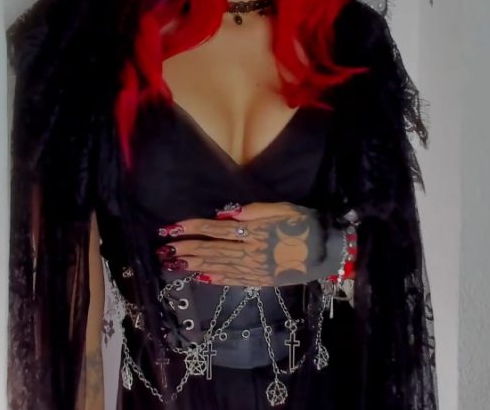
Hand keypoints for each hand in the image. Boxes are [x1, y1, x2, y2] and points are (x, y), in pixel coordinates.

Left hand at [154, 202, 336, 286]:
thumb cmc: (304, 224)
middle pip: (210, 250)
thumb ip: (253, 211)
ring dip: (193, 265)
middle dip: (185, 250)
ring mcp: (254, 269)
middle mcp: (249, 252)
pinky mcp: (260, 281)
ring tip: (173, 264)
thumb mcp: (281, 208)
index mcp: (252, 232)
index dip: (190, 228)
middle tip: (162, 251)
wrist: (327, 251)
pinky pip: (234, 280)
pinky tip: (201, 277)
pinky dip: (216, 278)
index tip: (169, 229)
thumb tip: (225, 214)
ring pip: (217, 266)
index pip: (213, 229)